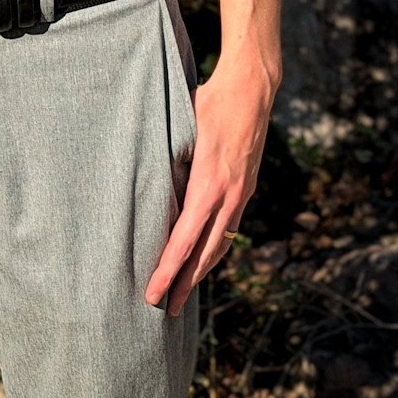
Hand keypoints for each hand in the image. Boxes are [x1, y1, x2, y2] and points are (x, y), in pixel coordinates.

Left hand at [144, 54, 275, 318]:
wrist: (253, 88)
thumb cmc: (212, 101)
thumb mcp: (182, 127)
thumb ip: (168, 161)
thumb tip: (144, 187)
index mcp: (209, 184)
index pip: (185, 240)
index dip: (168, 270)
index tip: (153, 293)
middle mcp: (229, 195)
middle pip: (205, 253)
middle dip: (185, 283)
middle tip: (166, 310)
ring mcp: (241, 193)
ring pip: (221, 244)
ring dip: (201, 271)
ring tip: (184, 292)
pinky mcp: (247, 187)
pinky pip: (230, 227)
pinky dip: (215, 248)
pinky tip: (204, 256)